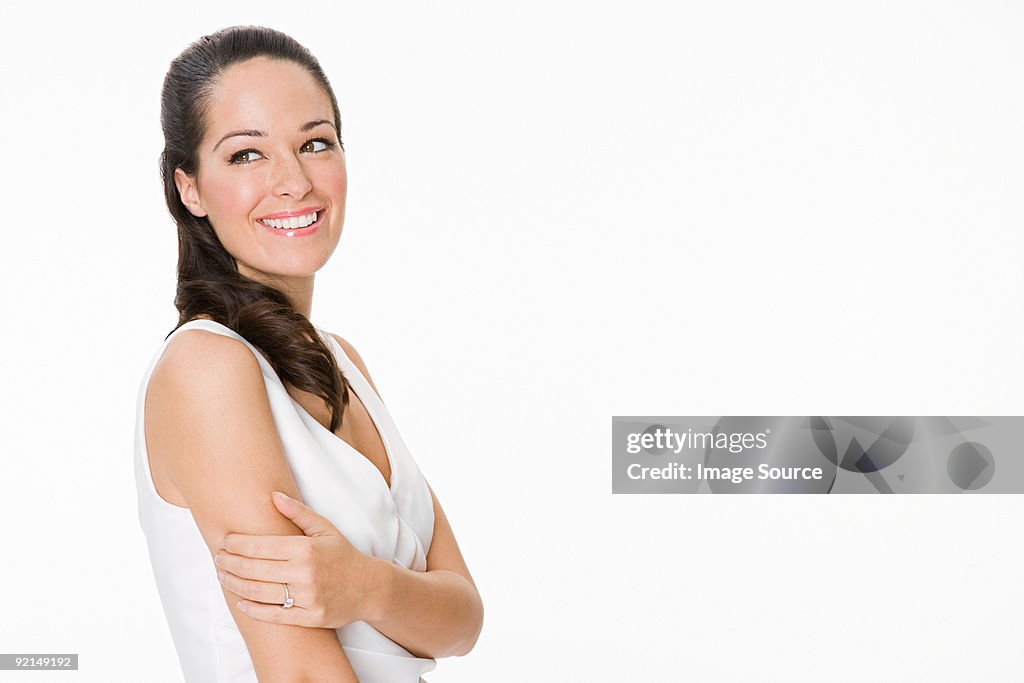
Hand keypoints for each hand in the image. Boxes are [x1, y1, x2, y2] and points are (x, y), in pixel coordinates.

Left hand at [215, 491, 389, 628]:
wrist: (370, 587)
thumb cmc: (343, 555)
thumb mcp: (325, 528)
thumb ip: (298, 513)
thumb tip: (273, 495)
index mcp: (306, 549)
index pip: (260, 546)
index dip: (237, 544)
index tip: (225, 541)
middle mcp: (305, 573)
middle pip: (253, 569)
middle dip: (229, 563)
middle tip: (218, 559)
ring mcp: (307, 598)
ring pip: (259, 592)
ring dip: (235, 584)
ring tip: (223, 577)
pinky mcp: (309, 617)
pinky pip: (274, 615)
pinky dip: (253, 609)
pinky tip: (241, 602)